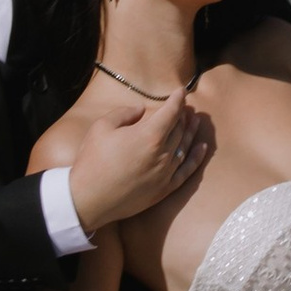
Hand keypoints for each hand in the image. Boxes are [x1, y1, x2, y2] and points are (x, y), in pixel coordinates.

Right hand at [69, 89, 212, 230]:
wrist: (88, 200)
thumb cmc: (92, 161)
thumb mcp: (102, 127)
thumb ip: (125, 113)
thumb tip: (142, 110)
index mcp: (149, 135)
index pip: (171, 111)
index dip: (177, 98)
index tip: (181, 90)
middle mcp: (163, 153)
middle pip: (179, 128)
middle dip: (183, 114)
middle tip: (185, 106)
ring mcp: (166, 173)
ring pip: (185, 147)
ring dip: (191, 131)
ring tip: (196, 120)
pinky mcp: (164, 189)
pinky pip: (187, 171)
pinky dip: (196, 157)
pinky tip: (202, 147)